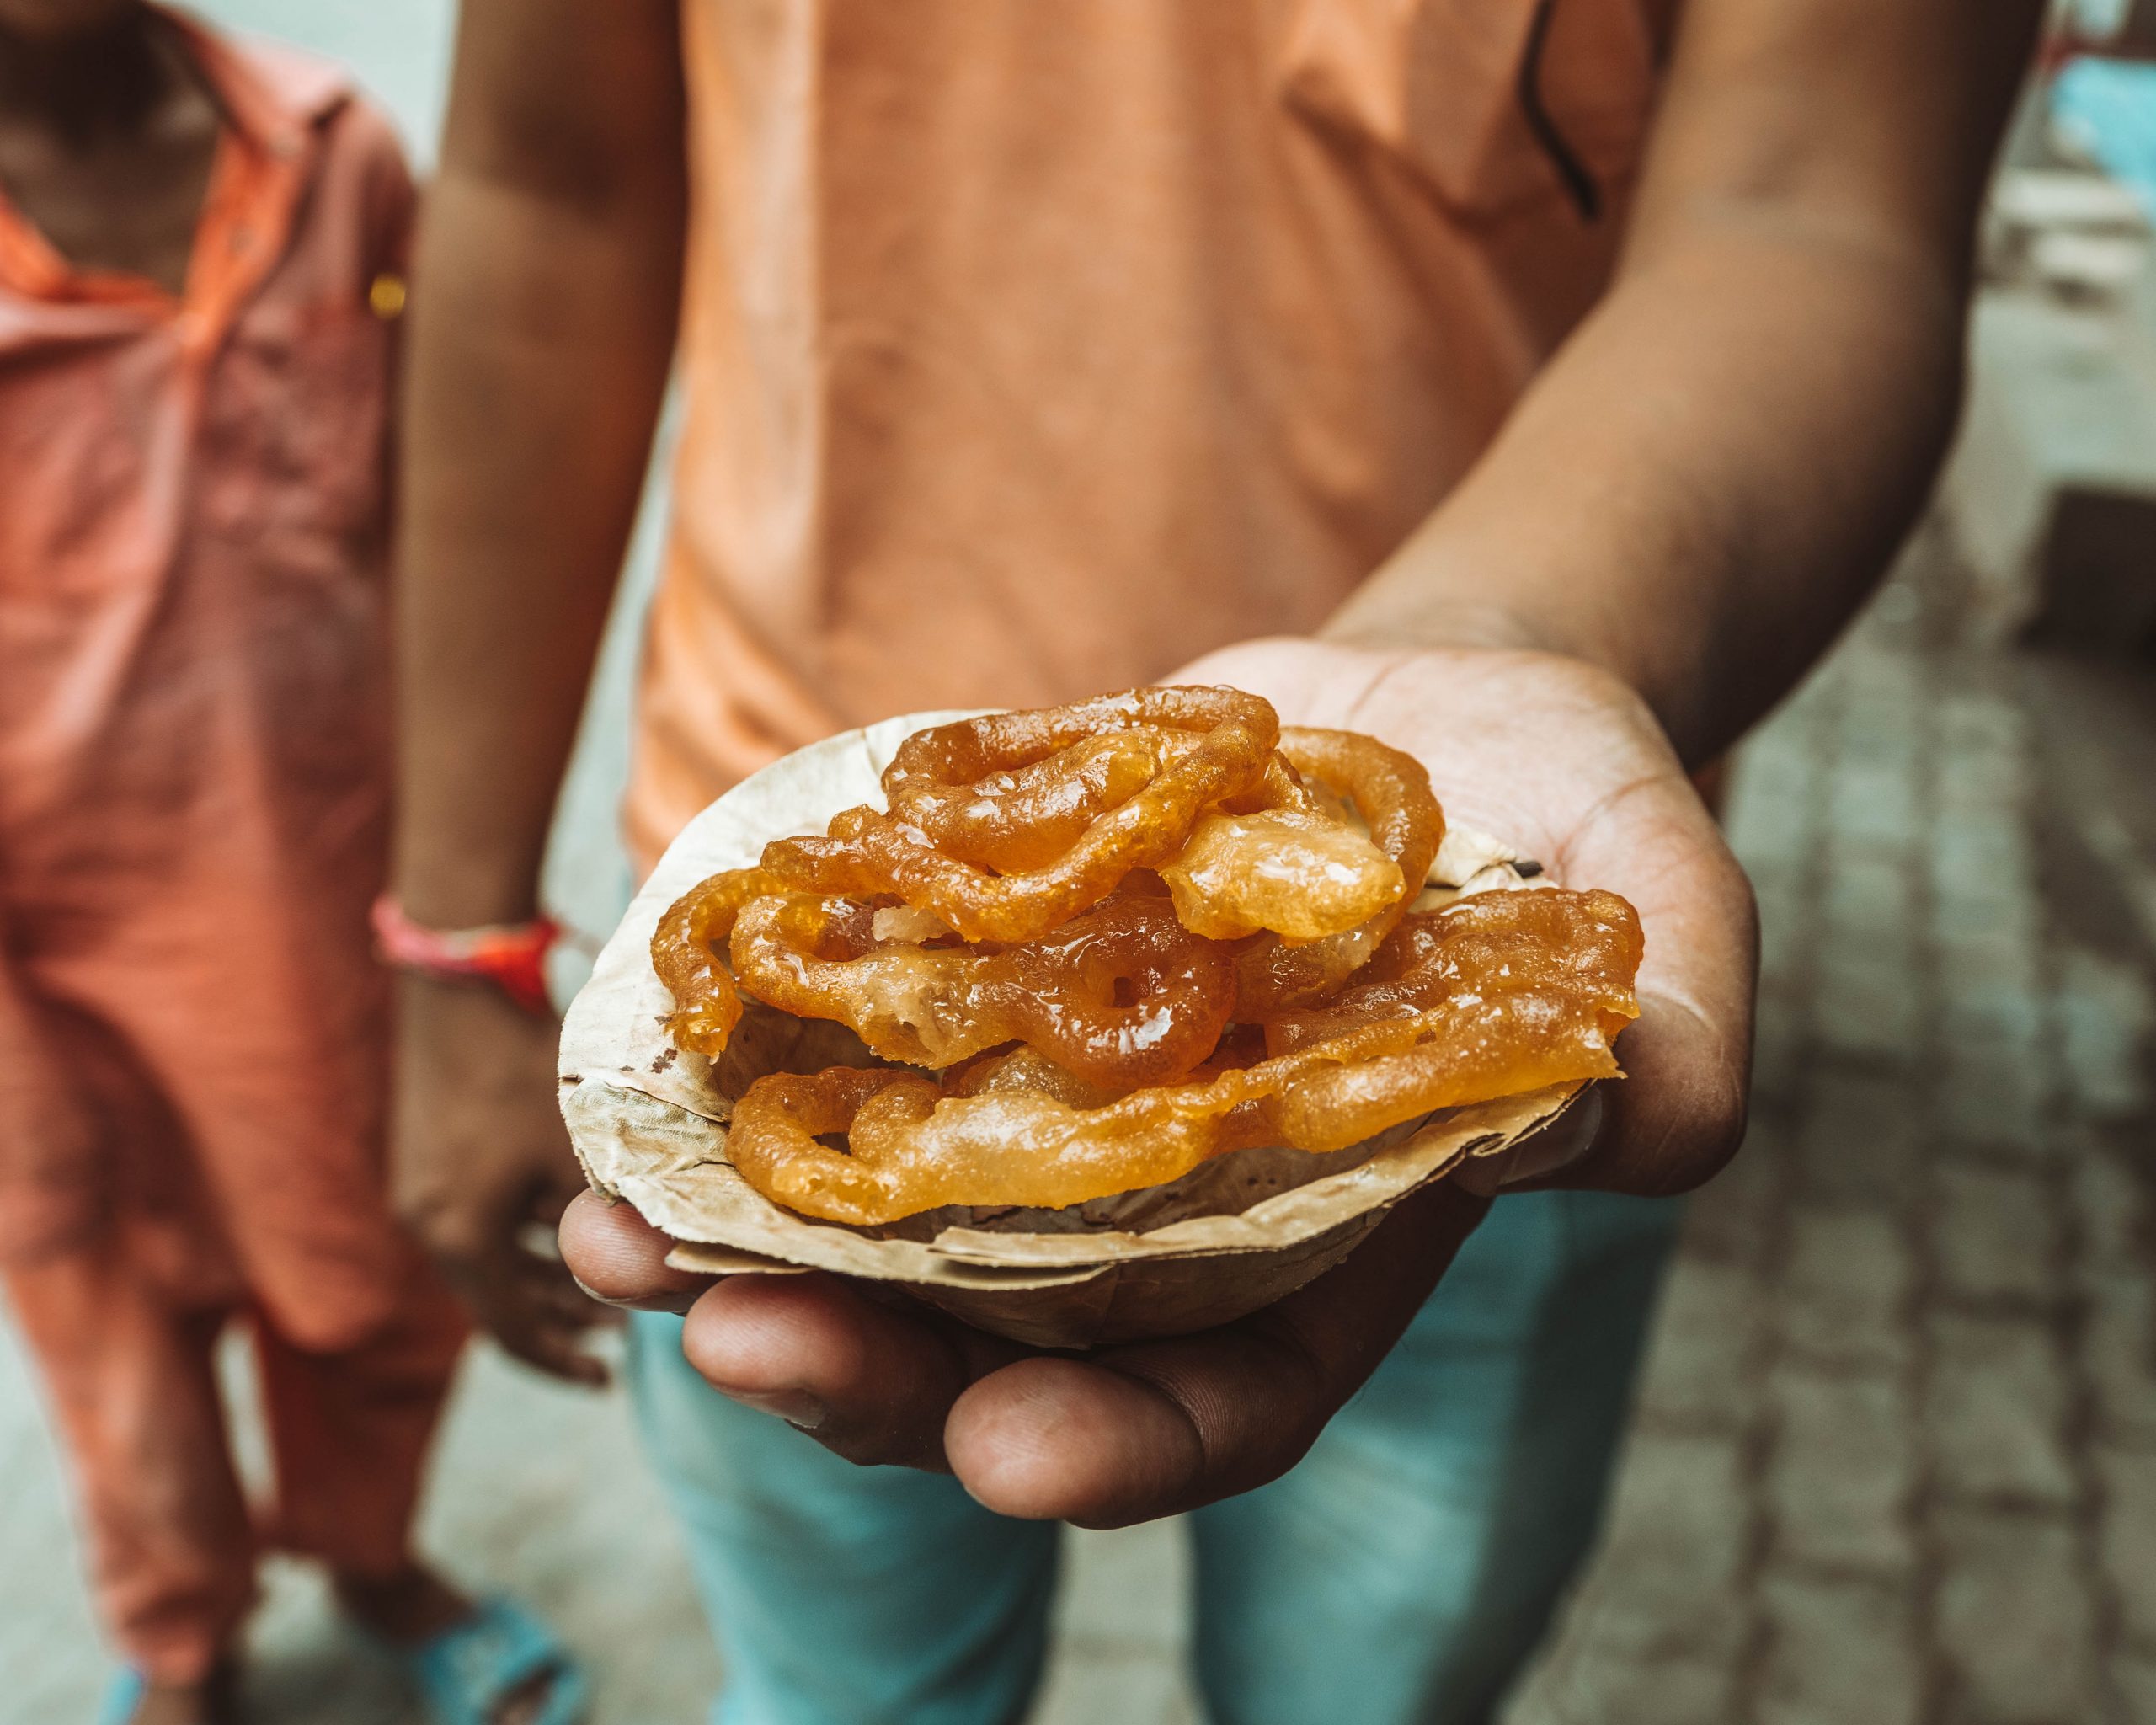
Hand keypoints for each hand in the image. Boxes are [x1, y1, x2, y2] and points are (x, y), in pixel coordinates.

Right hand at [394, 974, 613, 1383]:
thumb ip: (607, 1213)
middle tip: (613, 1337)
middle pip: (497, 1301)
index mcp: (461, 1236)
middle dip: (557, 1323)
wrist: (457, 985)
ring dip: (541, 1280)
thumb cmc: (522, 1068)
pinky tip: (563, 1224)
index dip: (561, 1360)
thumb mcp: (576, 1150)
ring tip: (597, 1294)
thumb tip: (659, 1261)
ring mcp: (423, 1189)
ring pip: (488, 1262)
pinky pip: (478, 1224)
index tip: (606, 1381)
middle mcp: (430, 1223)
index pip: (512, 1331)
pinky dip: (521, 1239)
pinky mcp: (429, 1156)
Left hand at [559, 639, 1755, 1519]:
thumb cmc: (1578, 818)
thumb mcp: (1667, 913)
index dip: (1114, 1444)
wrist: (1451, 696)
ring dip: (742, 1242)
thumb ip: (1677, 1038)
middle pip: (1003, 1337)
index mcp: (1326, 1238)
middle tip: (734, 1339)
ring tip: (615, 1229)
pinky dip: (747, 1066)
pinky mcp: (993, 973)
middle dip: (867, 1367)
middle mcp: (1171, 1197)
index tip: (1002, 1454)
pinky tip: (645, 1054)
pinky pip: (855, 1048)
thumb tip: (1641, 1122)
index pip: (1218, 1394)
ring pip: (888, 1220)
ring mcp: (1065, 1092)